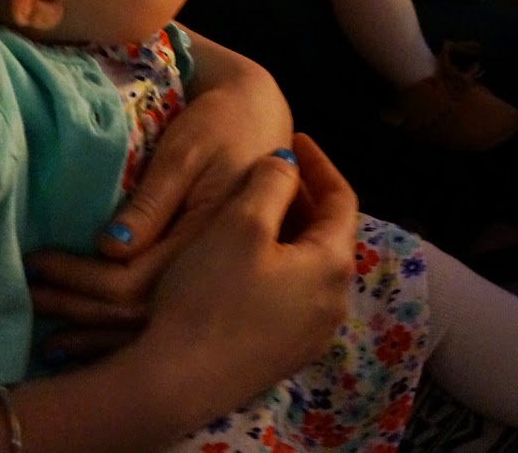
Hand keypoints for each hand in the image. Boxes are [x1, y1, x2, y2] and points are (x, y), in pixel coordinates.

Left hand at [27, 35, 291, 355]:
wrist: (260, 116)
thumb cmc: (221, 123)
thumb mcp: (186, 152)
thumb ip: (154, 201)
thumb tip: (111, 248)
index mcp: (212, 241)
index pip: (133, 281)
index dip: (79, 279)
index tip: (35, 262)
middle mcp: (210, 271)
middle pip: (133, 312)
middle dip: (75, 310)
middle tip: (24, 297)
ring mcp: (209, 281)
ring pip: (143, 323)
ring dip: (91, 331)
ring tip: (45, 333)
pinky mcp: (202, 279)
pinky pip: (155, 317)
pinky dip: (115, 331)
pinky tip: (85, 340)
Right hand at [140, 136, 357, 413]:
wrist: (175, 382)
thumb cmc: (212, 292)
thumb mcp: (240, 221)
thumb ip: (272, 182)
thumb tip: (287, 166)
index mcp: (333, 265)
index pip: (342, 200)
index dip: (320, 163)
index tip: (294, 136)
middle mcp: (334, 303)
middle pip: (328, 235)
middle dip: (303, 199)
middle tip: (272, 172)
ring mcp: (311, 335)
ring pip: (309, 266)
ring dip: (288, 233)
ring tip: (255, 210)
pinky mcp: (283, 355)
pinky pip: (292, 294)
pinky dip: (278, 266)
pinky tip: (243, 261)